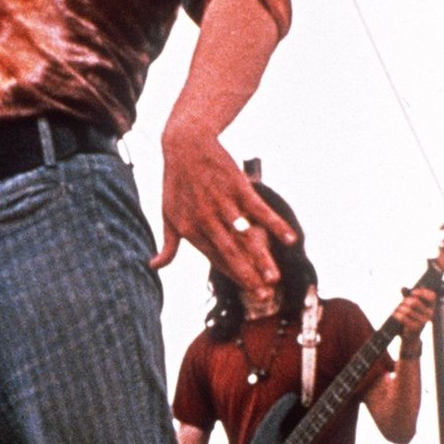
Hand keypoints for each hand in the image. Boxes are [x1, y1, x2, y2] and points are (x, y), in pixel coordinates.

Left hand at [151, 125, 295, 294]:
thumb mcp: (167, 215)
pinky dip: (275, 224)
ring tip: (274, 277)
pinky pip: (259, 210)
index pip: (216, 259)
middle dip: (247, 276)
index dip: (234, 275)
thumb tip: (154, 267)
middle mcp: (206, 220)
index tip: (250, 292)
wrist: (185, 146)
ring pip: (244, 237)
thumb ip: (167, 245)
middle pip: (231, 253)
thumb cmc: (176, 183)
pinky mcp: (237, 187)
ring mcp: (223, 204)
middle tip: (263, 297)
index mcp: (190, 230)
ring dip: (261, 258)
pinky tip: (289, 239)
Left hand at [394, 286, 435, 354]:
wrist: (410, 337)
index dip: (422, 292)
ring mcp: (424, 321)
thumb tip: (402, 288)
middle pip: (415, 302)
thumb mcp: (412, 306)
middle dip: (406, 301)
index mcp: (431, 307)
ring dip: (400, 308)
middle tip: (403, 303)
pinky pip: (404, 318)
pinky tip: (396, 314)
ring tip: (398, 310)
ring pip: (408, 310)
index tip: (413, 292)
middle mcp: (430, 314)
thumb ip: (408, 296)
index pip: (432, 296)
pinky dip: (398, 315)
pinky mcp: (416, 328)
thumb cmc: (412, 318)